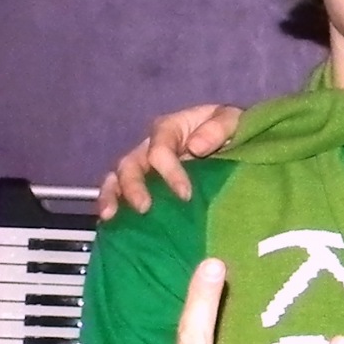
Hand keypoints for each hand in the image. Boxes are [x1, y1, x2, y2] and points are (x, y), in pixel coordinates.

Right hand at [97, 103, 241, 218]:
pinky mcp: (144, 186)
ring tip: (110, 216)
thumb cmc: (229, 129)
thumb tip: (195, 147)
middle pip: (131, 164)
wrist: (234, 143)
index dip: (170, 172)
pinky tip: (111, 224)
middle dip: (133, 186)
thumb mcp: (231, 119)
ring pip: (117, 179)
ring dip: (112, 196)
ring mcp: (144, 168)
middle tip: (144, 208)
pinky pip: (120, 194)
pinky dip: (113, 206)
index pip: (160, 150)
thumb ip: (218, 128)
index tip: (186, 195)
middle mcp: (150, 148)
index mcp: (169, 130)